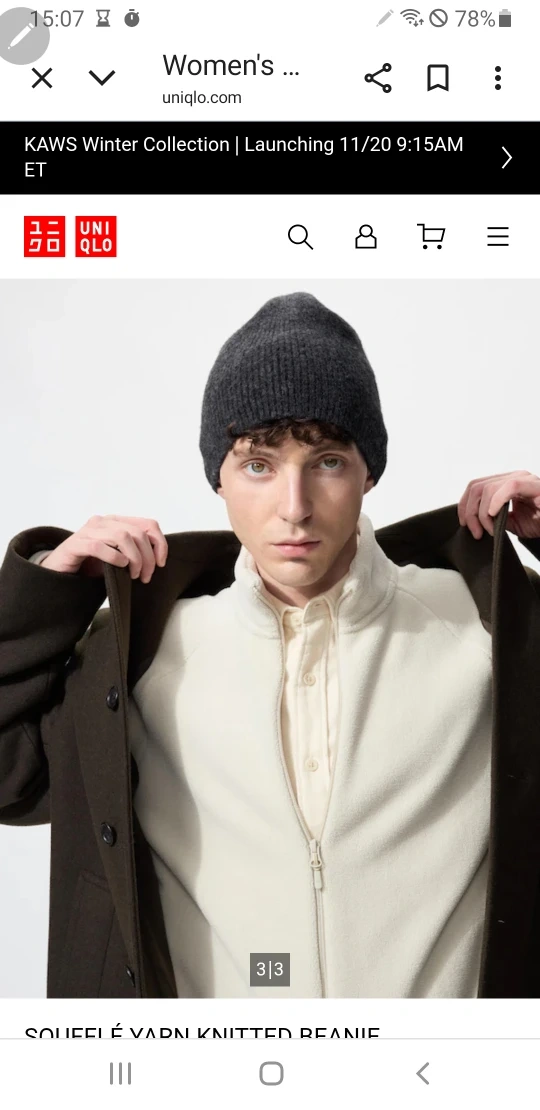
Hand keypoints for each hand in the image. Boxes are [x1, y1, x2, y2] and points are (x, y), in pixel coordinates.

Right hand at [40, 515, 167, 579]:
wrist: (59, 572)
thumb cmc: (89, 565)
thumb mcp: (117, 556)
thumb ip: (134, 551)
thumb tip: (157, 559)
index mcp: (116, 522)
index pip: (148, 524)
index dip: (160, 543)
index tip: (161, 563)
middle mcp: (103, 522)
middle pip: (137, 533)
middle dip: (147, 557)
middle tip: (145, 577)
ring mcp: (88, 531)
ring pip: (122, 536)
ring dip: (134, 559)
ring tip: (133, 575)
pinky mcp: (76, 544)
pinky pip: (99, 546)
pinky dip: (114, 557)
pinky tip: (119, 567)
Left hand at [457, 471, 539, 540]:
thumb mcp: (511, 523)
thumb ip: (493, 518)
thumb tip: (474, 521)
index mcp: (506, 483)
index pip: (475, 486)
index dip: (464, 505)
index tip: (465, 524)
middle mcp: (514, 477)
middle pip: (477, 487)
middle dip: (470, 512)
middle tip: (476, 532)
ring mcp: (525, 479)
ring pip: (488, 488)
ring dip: (483, 513)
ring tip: (491, 530)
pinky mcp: (535, 485)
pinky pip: (510, 486)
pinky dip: (497, 502)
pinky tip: (496, 516)